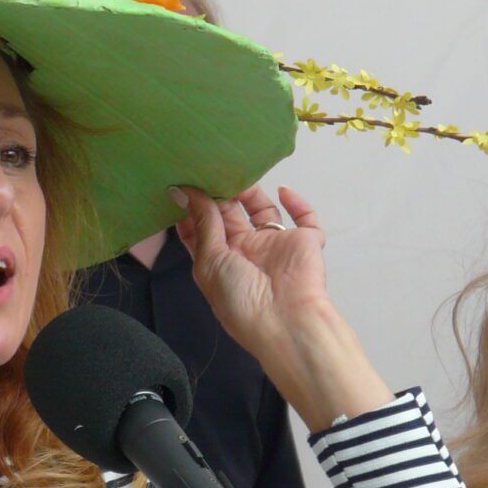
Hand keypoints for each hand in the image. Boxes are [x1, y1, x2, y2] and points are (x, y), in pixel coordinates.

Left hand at [172, 184, 389, 430]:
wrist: (287, 320)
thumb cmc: (240, 297)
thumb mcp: (210, 260)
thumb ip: (201, 222)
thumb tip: (182, 191)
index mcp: (218, 261)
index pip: (202, 230)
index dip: (192, 208)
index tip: (182, 182)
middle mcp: (245, 251)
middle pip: (230, 215)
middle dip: (220, 193)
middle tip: (211, 167)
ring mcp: (275, 245)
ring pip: (264, 211)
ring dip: (252, 192)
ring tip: (240, 172)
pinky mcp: (305, 242)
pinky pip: (305, 218)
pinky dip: (298, 203)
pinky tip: (284, 191)